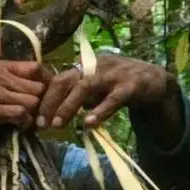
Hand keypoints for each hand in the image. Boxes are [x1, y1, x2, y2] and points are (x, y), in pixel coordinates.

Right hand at [0, 60, 47, 134]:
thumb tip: (35, 82)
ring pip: (32, 102)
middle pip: (38, 87)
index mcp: (1, 67)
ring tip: (26, 119)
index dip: (45, 81)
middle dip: (40, 102)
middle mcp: (0, 76)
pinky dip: (23, 123)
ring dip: (32, 114)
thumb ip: (8, 77)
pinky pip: (21, 114)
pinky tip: (18, 125)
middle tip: (36, 111)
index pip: (36, 68)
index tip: (45, 93)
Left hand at [36, 55, 180, 135]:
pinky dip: (99, 111)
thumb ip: (75, 96)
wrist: (156, 81)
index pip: (57, 80)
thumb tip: (49, 116)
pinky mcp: (131, 85)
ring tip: (58, 125)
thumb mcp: (94, 88)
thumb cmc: (117, 86)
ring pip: (85, 87)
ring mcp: (114, 73)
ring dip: (69, 106)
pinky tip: (88, 124)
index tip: (34, 120)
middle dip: (50, 102)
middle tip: (40, 124)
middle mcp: (95, 65)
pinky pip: (113, 99)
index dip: (44, 99)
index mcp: (83, 65)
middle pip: (66, 80)